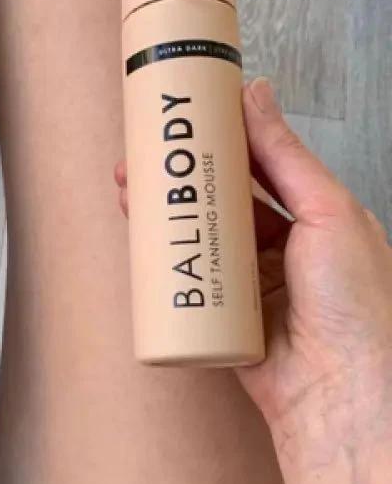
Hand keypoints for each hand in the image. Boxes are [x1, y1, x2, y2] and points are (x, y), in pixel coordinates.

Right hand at [116, 77, 391, 483]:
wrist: (337, 388)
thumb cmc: (353, 303)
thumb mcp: (326, 210)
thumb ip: (287, 154)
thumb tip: (257, 95)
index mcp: (310, 216)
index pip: (257, 166)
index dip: (222, 141)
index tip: (191, 120)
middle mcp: (276, 245)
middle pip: (218, 198)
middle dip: (180, 175)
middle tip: (145, 153)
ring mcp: (246, 278)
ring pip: (196, 234)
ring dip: (162, 211)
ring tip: (130, 186)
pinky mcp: (220, 310)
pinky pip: (186, 274)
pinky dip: (160, 257)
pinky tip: (139, 237)